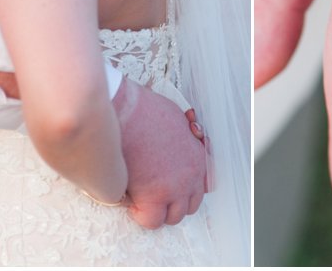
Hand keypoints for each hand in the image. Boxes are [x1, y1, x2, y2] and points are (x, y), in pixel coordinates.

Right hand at [114, 78, 207, 228]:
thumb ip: (183, 138)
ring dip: (158, 208)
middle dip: (174, 200)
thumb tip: (182, 138)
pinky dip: (140, 214)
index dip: (187, 186)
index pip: (205, 185)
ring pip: (172, 216)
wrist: (126, 110)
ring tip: (142, 194)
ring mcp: (174, 188)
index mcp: (198, 156)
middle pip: (191, 204)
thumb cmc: (145, 109)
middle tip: (156, 190)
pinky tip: (131, 197)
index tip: (172, 181)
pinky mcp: (153, 197)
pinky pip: (151, 221)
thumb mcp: (176, 120)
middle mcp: (191, 175)